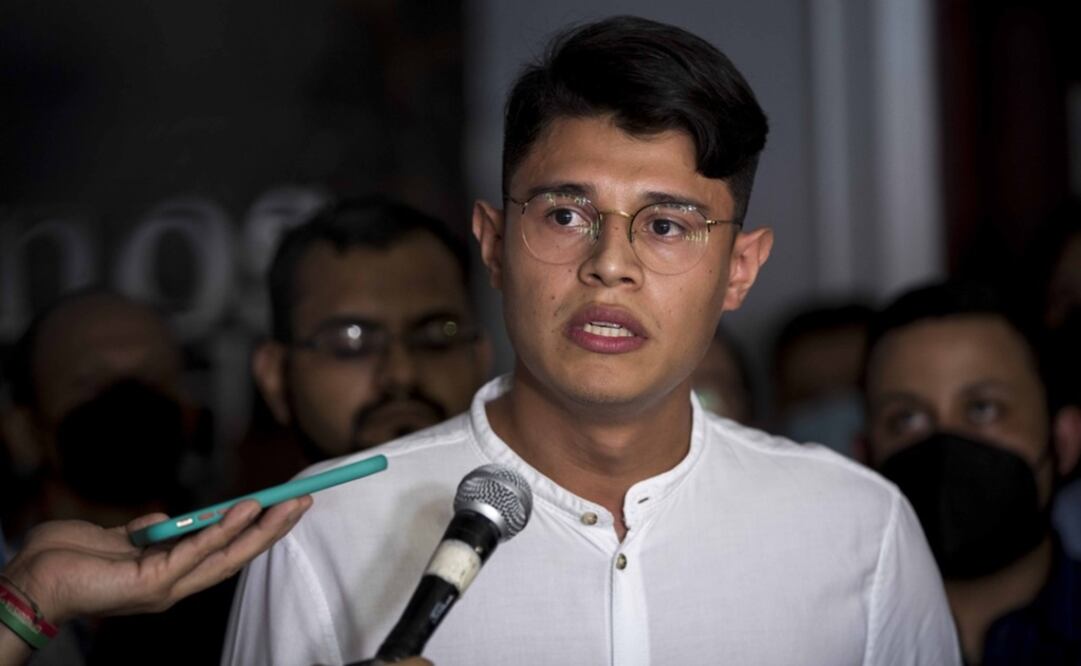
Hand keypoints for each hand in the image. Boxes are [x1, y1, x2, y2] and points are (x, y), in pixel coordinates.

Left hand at [1, 496, 310, 624]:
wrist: (32, 577)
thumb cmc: (67, 558)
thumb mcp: (117, 537)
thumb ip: (146, 531)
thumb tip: (167, 520)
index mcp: (170, 574)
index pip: (223, 551)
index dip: (255, 530)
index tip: (281, 505)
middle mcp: (176, 585)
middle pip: (237, 556)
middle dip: (274, 530)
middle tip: (304, 501)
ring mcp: (168, 587)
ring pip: (227, 556)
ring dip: (261, 529)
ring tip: (288, 503)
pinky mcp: (155, 582)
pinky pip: (198, 551)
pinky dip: (225, 530)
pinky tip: (247, 508)